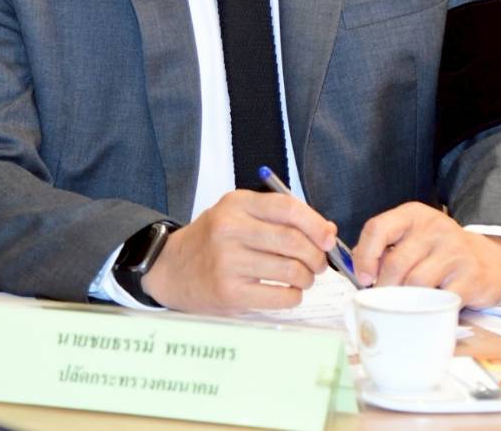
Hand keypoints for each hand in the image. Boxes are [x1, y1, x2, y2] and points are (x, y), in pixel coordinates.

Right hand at [141, 189, 334, 313]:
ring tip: (303, 278)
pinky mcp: (229, 293)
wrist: (172, 268)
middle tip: (319, 264)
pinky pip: (280, 297)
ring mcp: (228, 262)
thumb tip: (327, 232)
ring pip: (291, 270)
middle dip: (316, 256)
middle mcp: (230, 229)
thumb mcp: (238, 215)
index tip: (329, 238)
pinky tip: (288, 292)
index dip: (316, 224)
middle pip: (293, 241)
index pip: (288, 209)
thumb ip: (279, 218)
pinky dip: (293, 296)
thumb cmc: (213, 240)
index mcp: (236, 204)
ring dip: (307, 277)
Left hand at [351, 202, 500, 307]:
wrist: (490, 259)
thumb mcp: (413, 238)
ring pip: (415, 282)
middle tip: (383, 300)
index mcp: (414, 215)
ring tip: (404, 306)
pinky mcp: (470, 276)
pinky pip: (440, 298)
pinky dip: (429, 308)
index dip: (364, 256)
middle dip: (383, 288)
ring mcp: (454, 250)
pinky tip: (428, 308)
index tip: (363, 278)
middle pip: (395, 263)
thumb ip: (387, 249)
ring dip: (404, 300)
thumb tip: (359, 271)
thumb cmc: (440, 252)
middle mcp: (434, 227)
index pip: (377, 228)